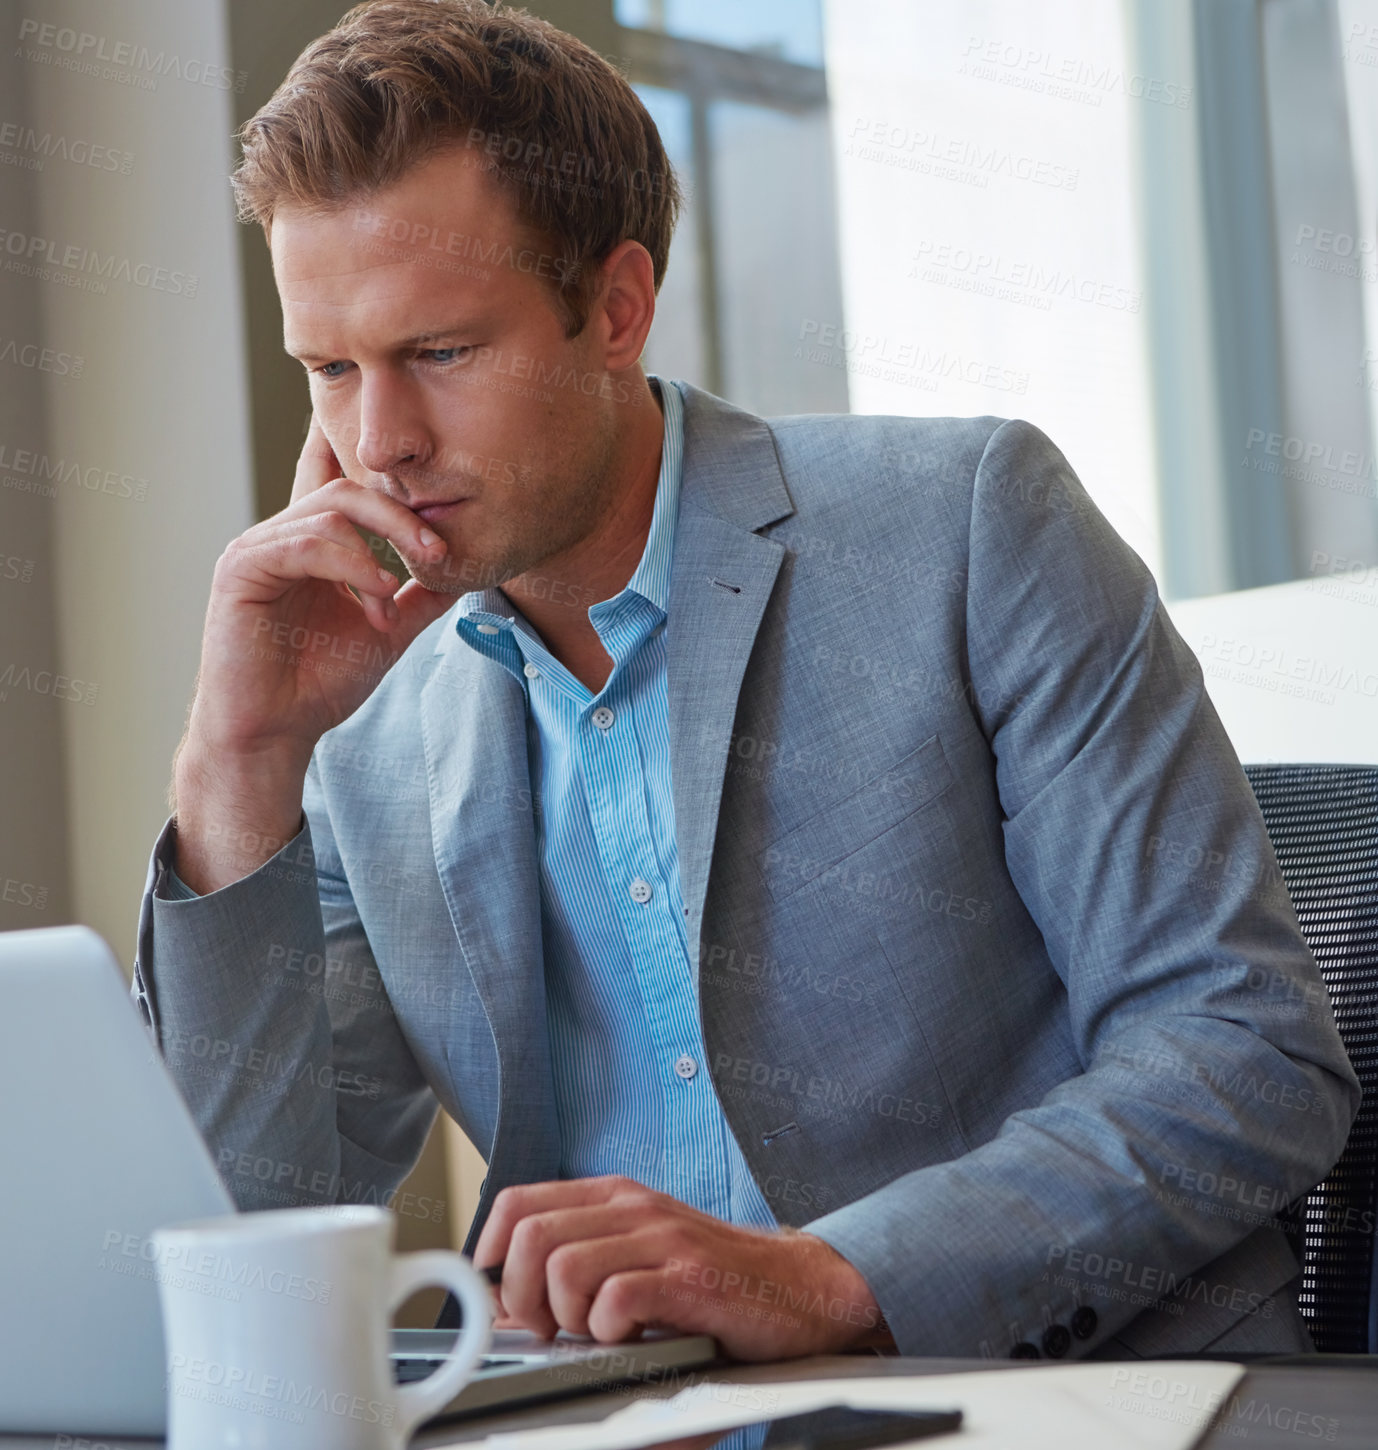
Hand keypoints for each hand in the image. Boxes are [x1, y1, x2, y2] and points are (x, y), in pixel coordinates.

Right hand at [172, 415, 456, 890]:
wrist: (275, 733)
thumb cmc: (319, 684)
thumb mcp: (387, 631)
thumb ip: (420, 597)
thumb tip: (464, 570)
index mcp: (312, 545)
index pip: (346, 488)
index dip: (384, 477)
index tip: (438, 497)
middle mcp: (282, 537)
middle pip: (348, 491)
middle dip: (400, 517)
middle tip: (438, 551)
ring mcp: (258, 549)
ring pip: (329, 512)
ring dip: (376, 550)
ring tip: (393, 598)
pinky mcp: (241, 569)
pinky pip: (302, 544)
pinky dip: (347, 564)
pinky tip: (376, 593)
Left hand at [472, 1176, 887, 1360]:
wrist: (800, 1287)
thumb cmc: (714, 1282)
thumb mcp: (641, 1258)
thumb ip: (581, 1271)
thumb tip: (511, 1315)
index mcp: (614, 1198)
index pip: (520, 1203)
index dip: (492, 1252)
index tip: (500, 1296)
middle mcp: (634, 1207)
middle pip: (531, 1235)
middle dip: (522, 1296)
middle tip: (549, 1330)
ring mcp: (663, 1238)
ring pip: (565, 1265)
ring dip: (565, 1317)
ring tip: (594, 1335)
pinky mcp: (690, 1278)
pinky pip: (616, 1299)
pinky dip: (609, 1333)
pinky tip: (632, 1340)